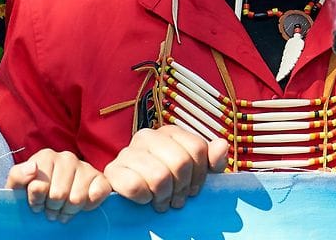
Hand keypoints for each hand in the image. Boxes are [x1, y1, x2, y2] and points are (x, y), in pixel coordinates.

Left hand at [5, 149, 110, 222]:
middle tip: (51, 208)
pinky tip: (81, 204)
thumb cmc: (33, 191)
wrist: (52, 195)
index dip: (36, 201)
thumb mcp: (17, 185)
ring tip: (63, 209)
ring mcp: (86, 166)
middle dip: (52, 208)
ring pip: (76, 199)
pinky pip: (97, 195)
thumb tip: (32, 169)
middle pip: (58, 195)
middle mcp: (67, 157)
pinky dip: (88, 205)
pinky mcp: (100, 177)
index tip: (36, 203)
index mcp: (46, 156)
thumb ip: (18, 176)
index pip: (39, 187)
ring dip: (68, 210)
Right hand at [103, 126, 228, 211]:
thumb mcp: (195, 170)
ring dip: (165, 196)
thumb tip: (222, 145)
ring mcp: (127, 152)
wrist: (132, 191)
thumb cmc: (169, 180)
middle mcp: (147, 136)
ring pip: (159, 176)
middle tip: (178, 200)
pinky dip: (144, 198)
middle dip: (183, 187)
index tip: (195, 189)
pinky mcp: (112, 171)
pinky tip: (146, 199)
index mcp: (170, 132)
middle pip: (180, 162)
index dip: (200, 174)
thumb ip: (212, 159)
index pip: (197, 148)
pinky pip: (134, 186)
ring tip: (164, 203)